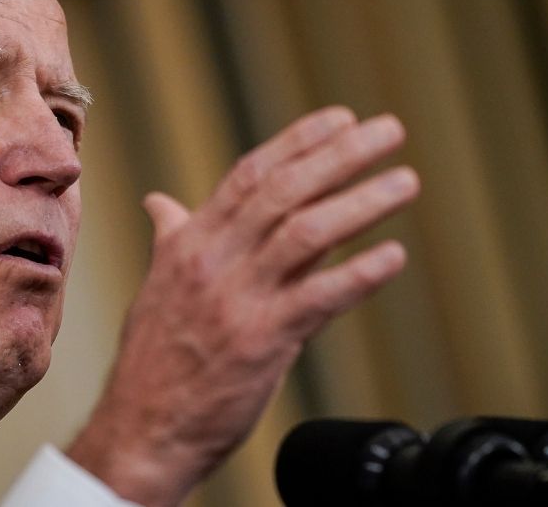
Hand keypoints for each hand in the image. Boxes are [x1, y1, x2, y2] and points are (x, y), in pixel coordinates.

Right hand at [66, 107, 418, 505]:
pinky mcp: (261, 341)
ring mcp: (237, 299)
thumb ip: (172, 239)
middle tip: (388, 131)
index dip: (299, 142)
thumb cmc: (155, 361)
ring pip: (306, 233)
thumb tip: (162, 204)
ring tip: (405, 181)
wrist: (142, 428)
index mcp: (190, 243)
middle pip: (284, 190)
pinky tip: (394, 256)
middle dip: (342, 155)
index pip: (249, 174)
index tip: (341, 119)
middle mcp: (213, 261)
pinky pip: (319, 298)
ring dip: (363, 202)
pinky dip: (360, 275)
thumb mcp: (156, 288)